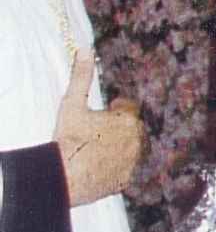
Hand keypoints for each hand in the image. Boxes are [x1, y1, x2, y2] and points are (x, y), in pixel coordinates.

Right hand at [51, 52, 143, 205]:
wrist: (63, 177)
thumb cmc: (68, 139)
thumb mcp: (72, 104)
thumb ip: (81, 77)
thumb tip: (85, 50)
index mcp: (127, 120)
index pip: (131, 107)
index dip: (119, 107)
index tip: (111, 107)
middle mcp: (135, 141)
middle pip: (135, 129)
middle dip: (123, 126)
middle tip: (104, 128)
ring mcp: (131, 162)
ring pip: (133, 150)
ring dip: (123, 145)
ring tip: (103, 146)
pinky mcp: (124, 181)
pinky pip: (126, 169)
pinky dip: (118, 165)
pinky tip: (102, 165)